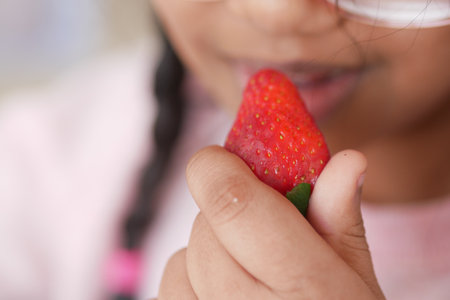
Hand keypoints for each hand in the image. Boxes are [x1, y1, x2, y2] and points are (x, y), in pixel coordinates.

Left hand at [158, 146, 384, 298]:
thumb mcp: (356, 279)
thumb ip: (341, 219)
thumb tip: (346, 160)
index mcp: (305, 288)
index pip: (233, 204)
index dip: (216, 168)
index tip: (222, 160)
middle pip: (204, 230)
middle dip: (224, 216)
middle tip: (254, 230)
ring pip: (179, 263)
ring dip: (204, 255)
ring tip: (241, 274)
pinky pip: (168, 296)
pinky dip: (189, 285)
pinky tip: (221, 298)